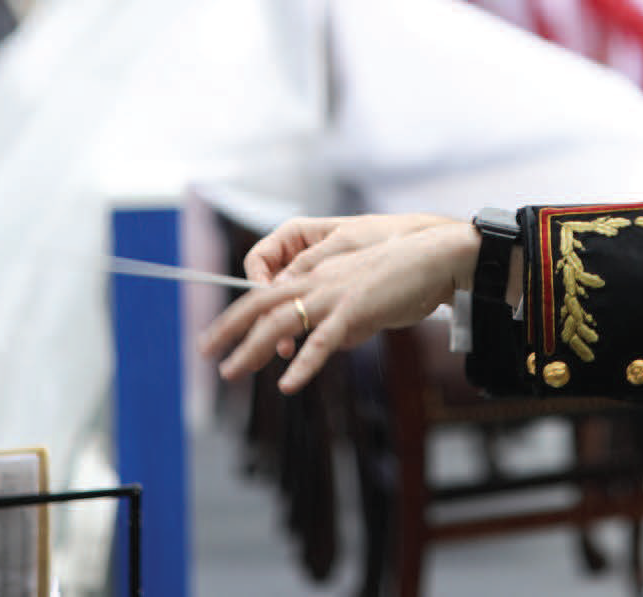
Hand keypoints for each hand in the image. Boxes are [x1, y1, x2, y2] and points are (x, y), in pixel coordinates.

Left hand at [202, 217, 478, 393]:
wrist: (437, 257)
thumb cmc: (404, 276)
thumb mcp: (362, 297)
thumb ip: (340, 320)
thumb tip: (329, 346)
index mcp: (318, 273)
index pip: (267, 291)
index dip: (241, 314)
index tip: (222, 334)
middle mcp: (318, 280)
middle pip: (260, 303)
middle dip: (228, 328)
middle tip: (205, 352)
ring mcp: (334, 294)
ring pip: (281, 322)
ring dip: (252, 349)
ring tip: (231, 372)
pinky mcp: (356, 310)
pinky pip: (323, 342)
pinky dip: (303, 364)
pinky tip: (288, 384)